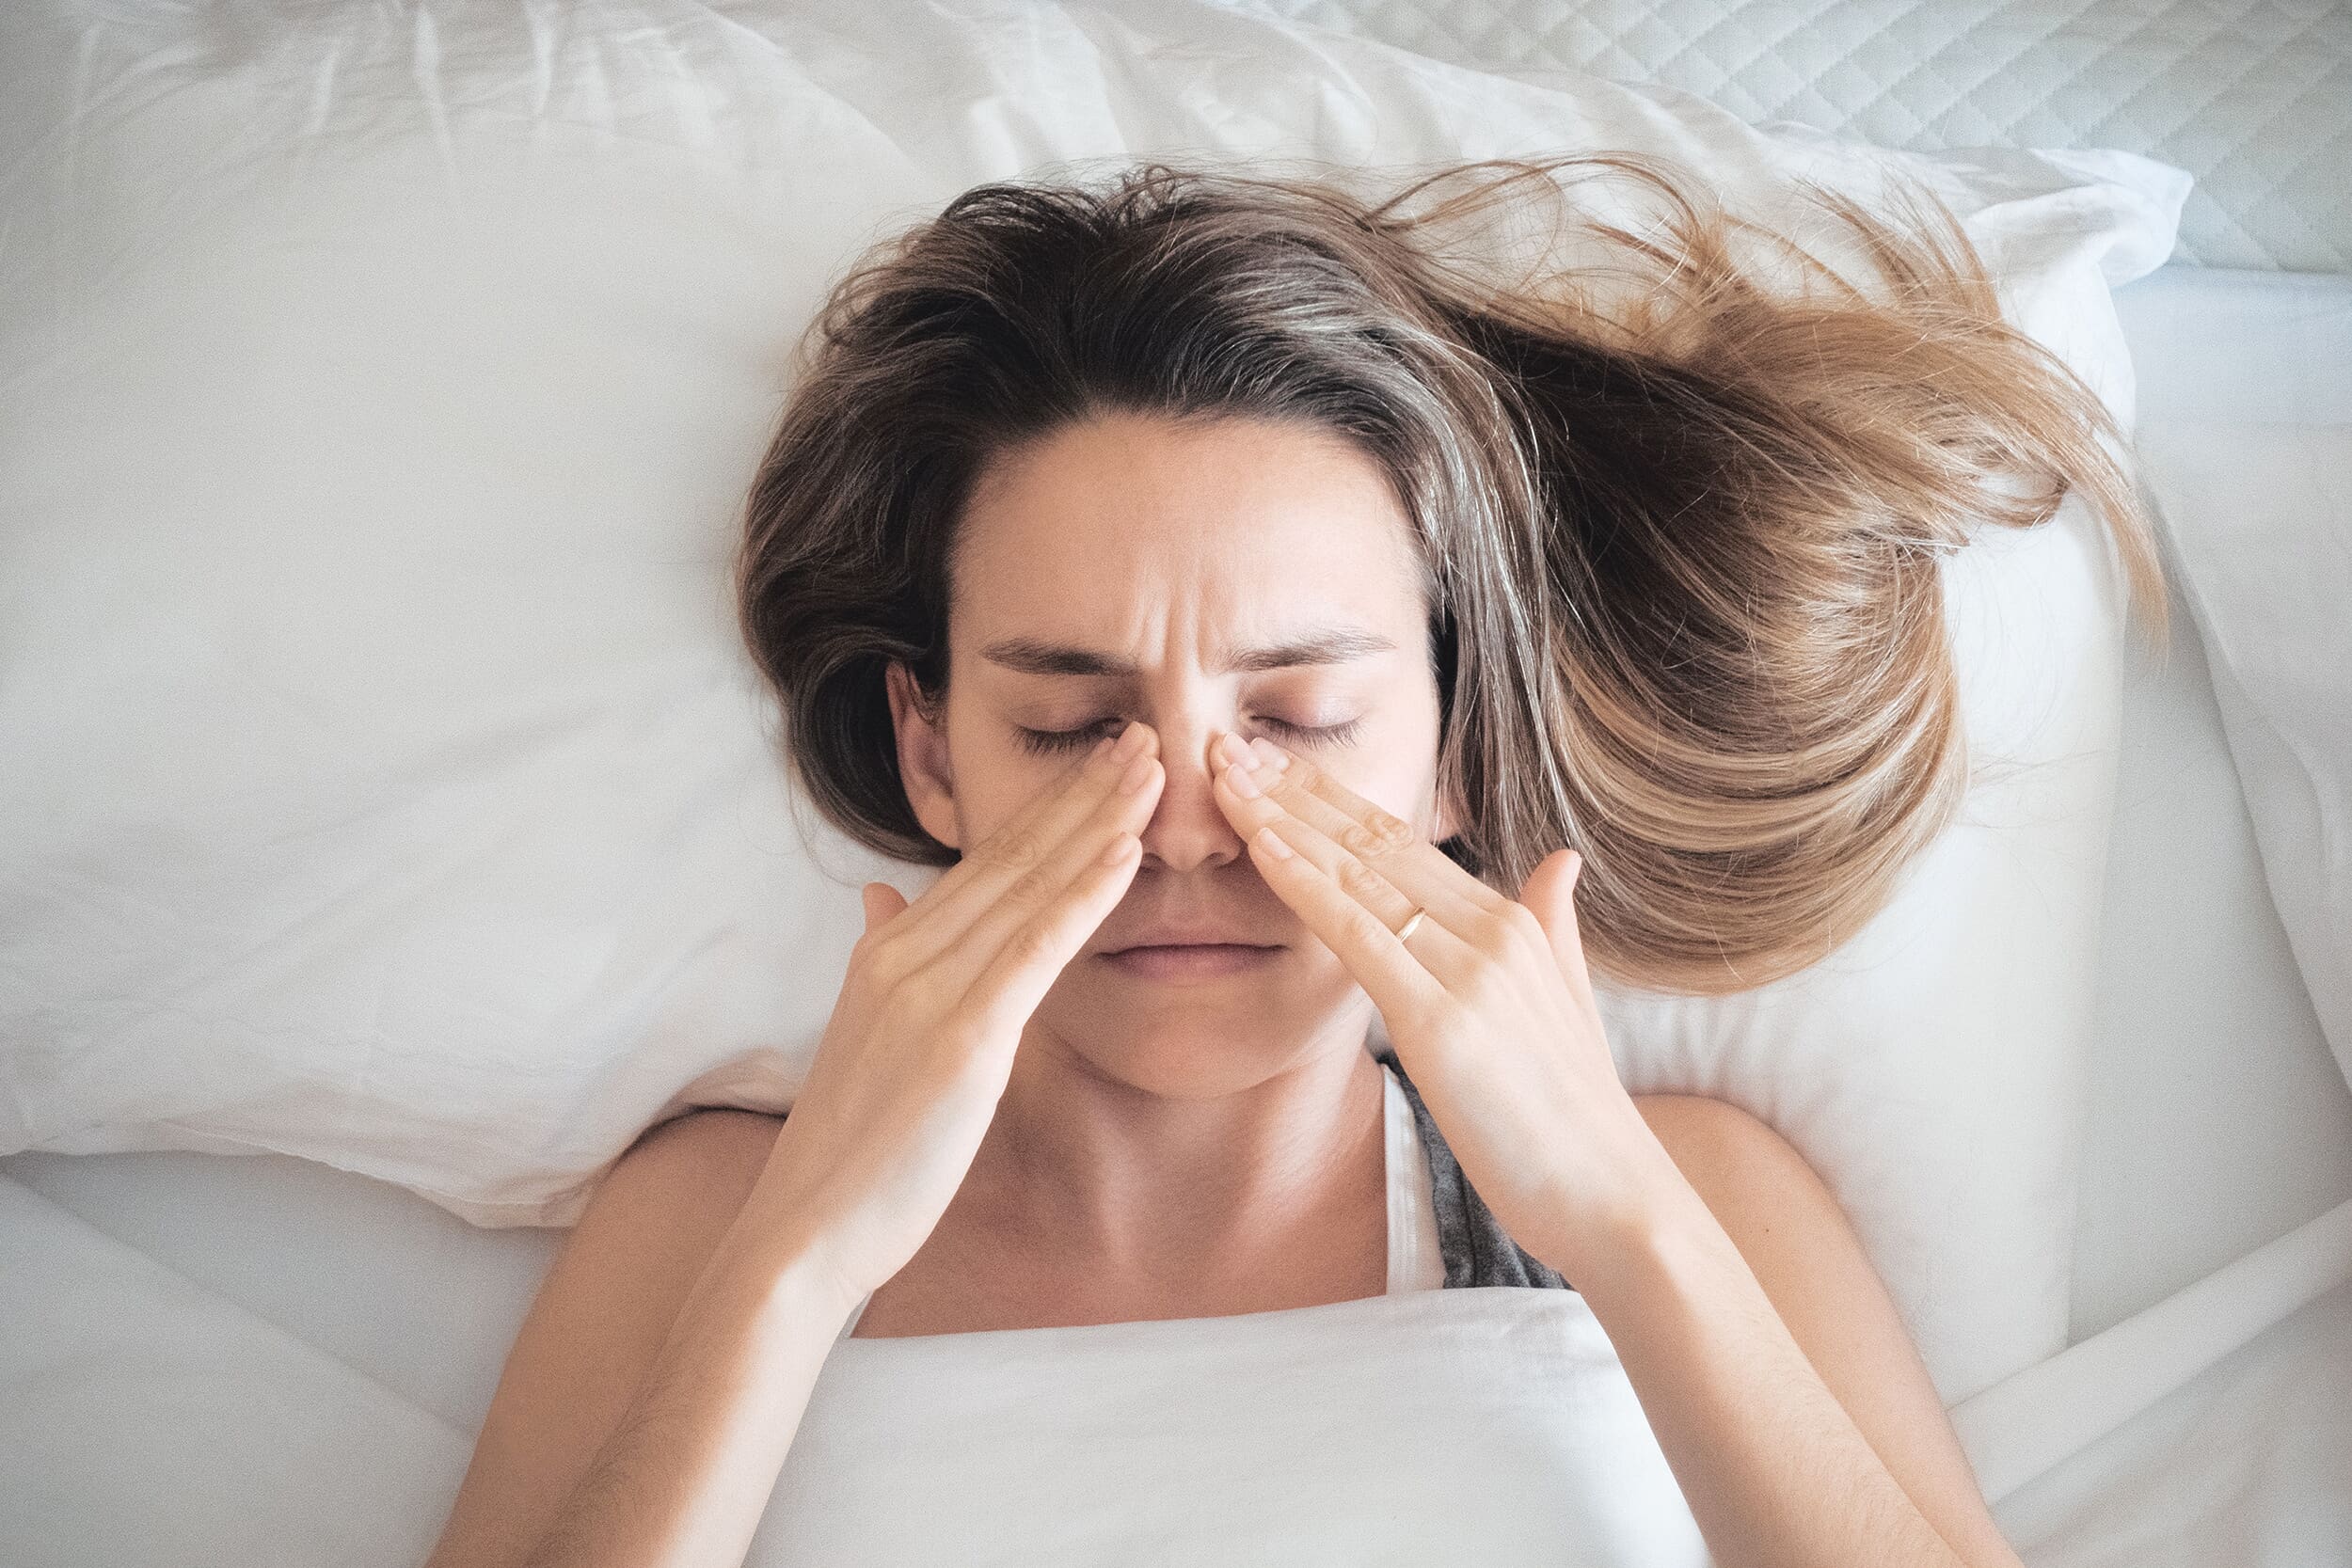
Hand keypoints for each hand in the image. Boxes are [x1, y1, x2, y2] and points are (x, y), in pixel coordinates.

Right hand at [753, 721, 1164, 1305]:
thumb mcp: (865, 1032)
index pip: (984, 861)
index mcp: (890, 949)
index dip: (1047, 807)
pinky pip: (1034, 950)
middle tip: (1143, 734)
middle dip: (1083, 791)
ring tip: (1152, 768)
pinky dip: (1082, 894)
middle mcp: (906, 951)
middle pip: (1012, 854)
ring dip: (1098, 820)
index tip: (1101, 762)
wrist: (804, 1229)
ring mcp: (930, 989)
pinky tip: (1125, 853)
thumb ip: (885, 956)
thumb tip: (884, 895)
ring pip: (1030, 885)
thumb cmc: (848, 1147)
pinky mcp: (960, 1037)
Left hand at [1206, 730, 1686, 1281]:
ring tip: (1221, 775)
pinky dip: (1304, 884)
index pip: (1404, 843)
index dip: (1334, 800)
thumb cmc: (1578, 1121)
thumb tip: (1560, 864)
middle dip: (1295, 790)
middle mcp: (1492, 928)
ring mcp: (1469, 968)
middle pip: (1374, 840)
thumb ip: (1555, 927)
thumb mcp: (1569, 1004)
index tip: (1275, 765)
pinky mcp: (1442, 1018)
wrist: (1616, 1199)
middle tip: (1227, 744)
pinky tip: (1259, 847)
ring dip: (1280, 819)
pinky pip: (1357, 934)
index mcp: (1513, 923)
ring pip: (1357, 873)